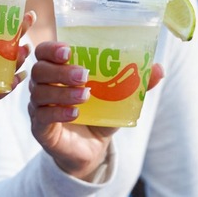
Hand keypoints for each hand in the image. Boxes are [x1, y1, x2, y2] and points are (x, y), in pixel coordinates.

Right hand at [27, 41, 163, 180]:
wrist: (91, 149)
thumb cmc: (99, 115)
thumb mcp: (119, 98)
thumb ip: (136, 83)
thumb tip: (159, 68)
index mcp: (58, 70)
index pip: (44, 52)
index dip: (52, 48)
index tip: (68, 50)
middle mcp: (43, 85)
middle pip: (39, 70)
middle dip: (60, 71)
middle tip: (83, 75)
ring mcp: (39, 106)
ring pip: (39, 92)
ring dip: (62, 92)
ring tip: (86, 96)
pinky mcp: (40, 127)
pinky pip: (41, 116)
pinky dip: (58, 112)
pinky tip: (75, 113)